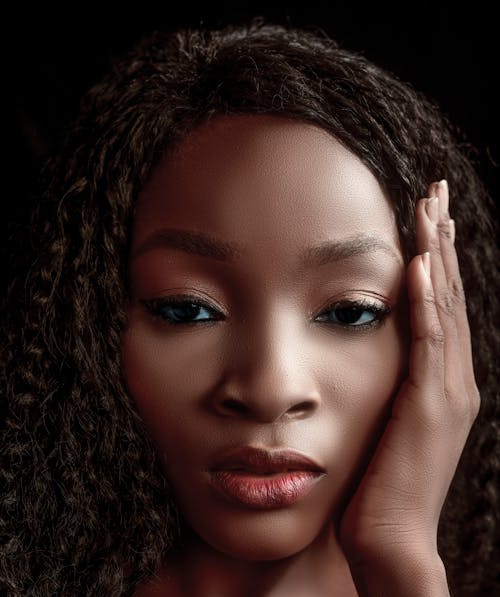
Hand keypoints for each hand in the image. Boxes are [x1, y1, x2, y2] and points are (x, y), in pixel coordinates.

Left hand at [339, 180, 479, 595]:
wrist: (388, 535)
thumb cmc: (379, 478)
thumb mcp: (387, 417)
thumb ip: (389, 380)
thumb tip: (366, 344)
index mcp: (441, 378)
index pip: (441, 302)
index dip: (437, 255)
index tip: (427, 215)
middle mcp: (453, 377)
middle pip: (449, 293)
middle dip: (442, 239)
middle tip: (436, 191)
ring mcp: (446, 392)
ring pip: (445, 308)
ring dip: (438, 255)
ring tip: (431, 209)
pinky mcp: (428, 409)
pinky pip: (429, 344)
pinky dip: (427, 304)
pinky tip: (422, 267)